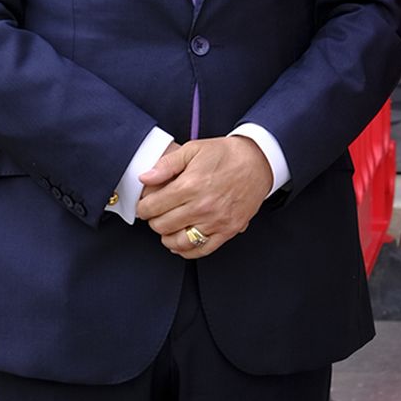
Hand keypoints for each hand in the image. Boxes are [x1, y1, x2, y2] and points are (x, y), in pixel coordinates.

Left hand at [136, 135, 273, 258]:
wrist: (258, 162)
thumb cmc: (226, 155)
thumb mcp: (193, 149)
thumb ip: (166, 164)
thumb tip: (145, 178)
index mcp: (190, 185)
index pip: (153, 207)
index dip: (143, 208)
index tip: (144, 206)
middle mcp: (202, 206)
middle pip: (163, 226)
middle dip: (153, 221)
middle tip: (155, 214)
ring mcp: (216, 221)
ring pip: (179, 242)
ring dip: (167, 237)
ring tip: (166, 228)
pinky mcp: (228, 230)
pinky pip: (202, 249)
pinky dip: (186, 250)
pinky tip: (181, 241)